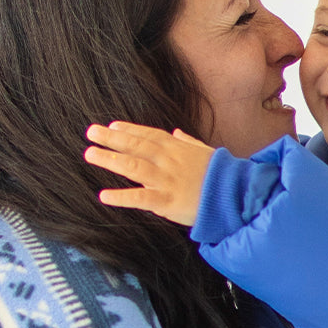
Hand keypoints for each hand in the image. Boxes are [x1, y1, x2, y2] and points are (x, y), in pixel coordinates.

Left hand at [84, 122, 213, 225]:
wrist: (237, 195)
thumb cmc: (222, 176)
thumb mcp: (206, 152)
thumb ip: (188, 142)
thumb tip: (177, 133)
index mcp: (178, 148)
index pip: (148, 135)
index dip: (128, 130)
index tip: (111, 126)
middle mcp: (168, 160)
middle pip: (136, 145)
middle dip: (112, 138)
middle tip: (91, 132)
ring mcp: (167, 180)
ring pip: (133, 166)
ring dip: (110, 160)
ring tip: (90, 154)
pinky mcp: (168, 201)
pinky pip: (140, 198)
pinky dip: (121, 197)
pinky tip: (104, 196)